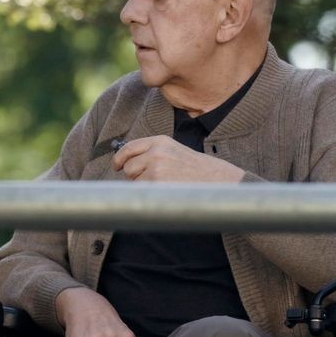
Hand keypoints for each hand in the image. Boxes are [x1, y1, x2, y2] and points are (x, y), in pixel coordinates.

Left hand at [113, 135, 243, 181]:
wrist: (218, 181)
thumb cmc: (198, 170)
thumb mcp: (175, 152)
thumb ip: (153, 153)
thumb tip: (126, 164)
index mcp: (161, 141)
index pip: (129, 147)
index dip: (119, 159)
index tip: (116, 166)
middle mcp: (156, 152)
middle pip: (128, 166)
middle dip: (134, 176)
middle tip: (152, 180)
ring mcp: (156, 168)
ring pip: (133, 181)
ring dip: (143, 186)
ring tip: (164, 185)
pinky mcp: (157, 184)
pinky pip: (141, 192)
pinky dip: (148, 195)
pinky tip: (165, 192)